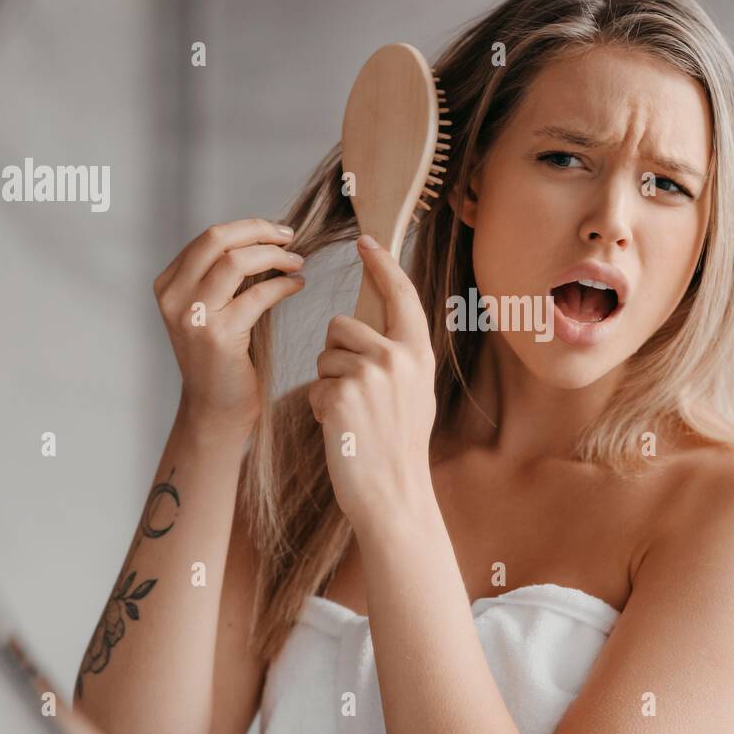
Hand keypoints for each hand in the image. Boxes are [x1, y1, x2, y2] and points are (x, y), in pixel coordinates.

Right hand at [153, 218, 305, 436]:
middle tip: (290, 237)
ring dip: (274, 256)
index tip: (275, 232)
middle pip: (217, 239)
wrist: (215, 408)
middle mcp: (174, 298)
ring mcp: (193, 317)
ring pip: (236, 262)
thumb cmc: (220, 359)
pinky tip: (296, 285)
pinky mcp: (219, 336)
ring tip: (297, 262)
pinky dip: (283, 285)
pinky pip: (258, 295)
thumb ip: (221, 277)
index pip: (208, 238)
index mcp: (168, 286)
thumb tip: (260, 239)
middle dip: (260, 231)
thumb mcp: (210, 310)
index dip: (247, 228)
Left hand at [310, 235, 437, 529]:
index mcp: (418, 352)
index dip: (383, 265)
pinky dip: (320, 408)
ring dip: (328, 384)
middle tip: (356, 396)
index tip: (367, 241)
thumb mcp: (415, 392)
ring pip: (325, 355)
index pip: (400, 294)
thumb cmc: (398, 445)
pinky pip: (315, 385)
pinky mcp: (341, 394)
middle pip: (342, 324)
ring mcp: (370, 375)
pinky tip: (342, 431)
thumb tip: (374, 325)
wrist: (393, 492)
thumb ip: (399, 355)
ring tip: (351, 416)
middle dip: (337, 354)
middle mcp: (398, 357)